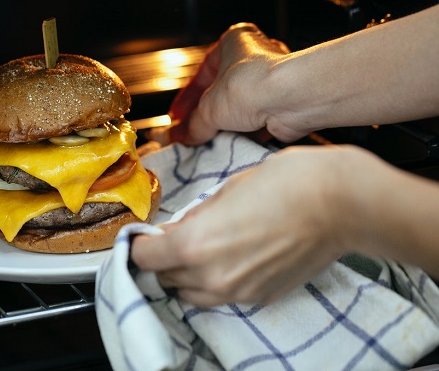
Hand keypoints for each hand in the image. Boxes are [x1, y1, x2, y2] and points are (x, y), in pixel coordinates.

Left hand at [130, 146, 362, 306]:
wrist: (340, 203)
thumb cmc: (286, 183)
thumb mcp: (226, 189)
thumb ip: (195, 216)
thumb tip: (177, 229)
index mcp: (194, 245)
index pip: (144, 257)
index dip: (139, 244)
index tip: (143, 235)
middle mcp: (211, 276)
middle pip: (164, 278)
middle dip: (160, 258)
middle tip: (168, 238)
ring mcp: (237, 292)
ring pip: (190, 294)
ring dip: (183, 275)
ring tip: (195, 249)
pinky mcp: (260, 297)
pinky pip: (221, 297)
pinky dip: (212, 282)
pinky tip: (225, 258)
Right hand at [150, 23, 300, 145]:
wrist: (292, 100)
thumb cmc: (252, 85)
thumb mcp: (209, 108)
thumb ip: (194, 124)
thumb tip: (184, 136)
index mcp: (233, 41)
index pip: (202, 74)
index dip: (186, 99)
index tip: (177, 117)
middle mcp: (255, 57)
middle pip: (221, 91)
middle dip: (206, 114)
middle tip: (192, 131)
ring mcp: (271, 81)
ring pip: (240, 108)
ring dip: (226, 125)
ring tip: (210, 141)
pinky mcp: (283, 104)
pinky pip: (257, 121)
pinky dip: (245, 134)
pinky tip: (232, 144)